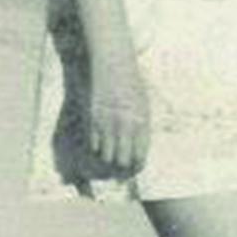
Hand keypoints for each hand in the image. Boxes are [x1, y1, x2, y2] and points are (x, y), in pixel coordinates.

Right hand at [86, 58, 150, 177]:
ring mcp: (107, 125)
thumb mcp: (144, 105)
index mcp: (142, 123)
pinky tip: (99, 147)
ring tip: (110, 159)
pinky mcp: (92, 121)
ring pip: (106, 157)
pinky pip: (93, 146)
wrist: (114, 67)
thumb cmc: (132, 84)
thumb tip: (139, 146)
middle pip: (122, 162)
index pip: (140, 155)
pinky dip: (96, 150)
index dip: (137, 166)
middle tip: (121, 169)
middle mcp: (125, 127)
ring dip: (108, 160)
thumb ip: (141, 125)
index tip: (135, 169)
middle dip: (122, 168)